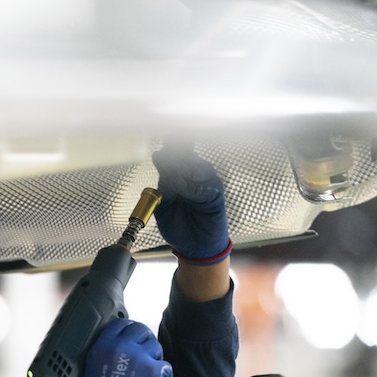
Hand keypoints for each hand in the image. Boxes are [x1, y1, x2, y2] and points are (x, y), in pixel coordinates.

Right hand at [83, 319, 172, 376]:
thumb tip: (113, 348)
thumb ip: (103, 357)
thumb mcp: (92, 376)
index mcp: (101, 349)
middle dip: (144, 339)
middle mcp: (120, 348)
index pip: (118, 324)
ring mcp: (140, 358)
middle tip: (143, 351)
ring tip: (148, 370)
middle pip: (139, 329)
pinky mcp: (156, 369)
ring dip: (154, 355)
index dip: (126, 329)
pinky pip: (165, 364)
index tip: (130, 335)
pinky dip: (162, 373)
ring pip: (154, 345)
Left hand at [151, 138, 230, 263]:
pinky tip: (191, 186)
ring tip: (175, 176)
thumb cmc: (178, 224)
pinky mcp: (215, 194)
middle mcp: (191, 174)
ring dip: (185, 167)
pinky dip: (197, 184)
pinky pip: (208, 184)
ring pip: (197, 166)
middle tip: (171, 143)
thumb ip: (164, 183)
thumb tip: (161, 158)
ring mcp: (205, 182)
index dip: (170, 141)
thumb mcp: (163, 204)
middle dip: (177, 148)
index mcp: (175, 174)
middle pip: (186, 153)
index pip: (172, 152)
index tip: (164, 130)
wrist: (192, 246)